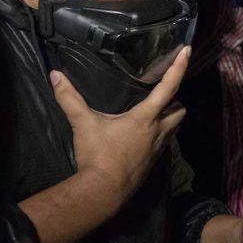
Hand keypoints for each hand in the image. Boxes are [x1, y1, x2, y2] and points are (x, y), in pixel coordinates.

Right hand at [51, 45, 188, 200]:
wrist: (103, 192)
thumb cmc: (97, 156)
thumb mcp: (83, 124)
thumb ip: (69, 98)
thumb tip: (55, 76)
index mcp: (146, 118)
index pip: (168, 87)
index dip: (179, 67)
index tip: (187, 50)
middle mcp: (158, 131)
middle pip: (180, 110)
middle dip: (176, 99)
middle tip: (162, 92)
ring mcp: (158, 148)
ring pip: (175, 127)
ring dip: (170, 117)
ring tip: (154, 110)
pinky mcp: (154, 161)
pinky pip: (165, 142)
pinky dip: (160, 133)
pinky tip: (143, 133)